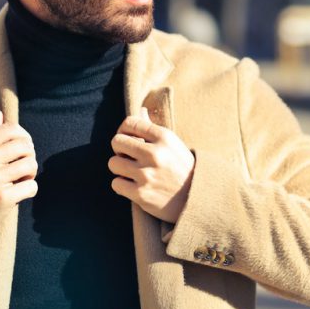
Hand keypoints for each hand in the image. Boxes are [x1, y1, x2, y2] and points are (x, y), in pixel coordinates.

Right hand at [0, 110, 37, 241]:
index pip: (12, 129)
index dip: (23, 138)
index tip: (21, 150)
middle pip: (25, 145)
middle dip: (29, 155)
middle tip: (23, 167)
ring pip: (31, 165)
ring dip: (30, 174)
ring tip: (21, 180)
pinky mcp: (1, 198)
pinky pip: (31, 186)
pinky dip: (29, 190)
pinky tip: (19, 193)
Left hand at [108, 108, 193, 223]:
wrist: (196, 198)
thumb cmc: (182, 168)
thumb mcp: (173, 144)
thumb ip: (153, 128)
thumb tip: (140, 110)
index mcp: (164, 137)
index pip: (129, 123)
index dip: (124, 130)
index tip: (128, 139)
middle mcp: (154, 154)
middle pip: (116, 141)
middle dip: (120, 149)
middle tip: (128, 157)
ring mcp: (146, 174)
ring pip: (113, 163)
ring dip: (120, 168)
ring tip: (132, 173)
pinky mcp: (141, 194)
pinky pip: (116, 184)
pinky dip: (122, 186)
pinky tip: (133, 186)